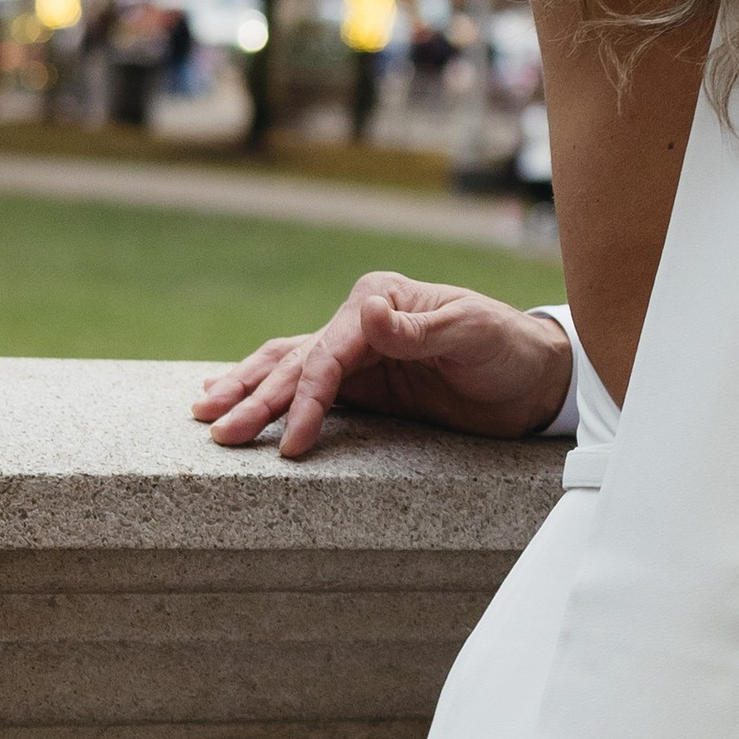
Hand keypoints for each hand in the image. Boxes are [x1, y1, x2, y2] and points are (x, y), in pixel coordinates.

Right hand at [191, 273, 573, 461]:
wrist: (534, 375)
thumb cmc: (509, 349)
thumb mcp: (472, 334)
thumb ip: (419, 329)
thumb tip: (370, 311)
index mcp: (381, 300)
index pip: (329, 353)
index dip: (306, 397)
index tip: (290, 438)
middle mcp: (362, 319)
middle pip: (297, 361)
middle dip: (255, 398)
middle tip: (216, 430)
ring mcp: (357, 350)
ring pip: (289, 368)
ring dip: (247, 391)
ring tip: (204, 411)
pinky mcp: (362, 379)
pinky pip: (306, 383)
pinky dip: (267, 387)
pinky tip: (230, 392)